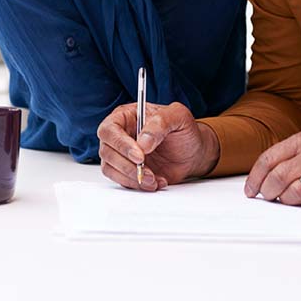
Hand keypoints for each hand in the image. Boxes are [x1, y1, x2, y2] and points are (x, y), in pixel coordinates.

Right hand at [96, 101, 219, 191]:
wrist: (193, 152)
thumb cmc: (184, 130)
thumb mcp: (178, 116)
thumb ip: (161, 123)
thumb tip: (143, 142)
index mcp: (127, 116)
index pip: (110, 129)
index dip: (121, 144)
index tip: (139, 156)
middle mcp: (120, 134)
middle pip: (107, 151)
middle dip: (127, 165)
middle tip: (147, 171)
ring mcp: (121, 154)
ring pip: (111, 168)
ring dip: (132, 177)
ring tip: (154, 178)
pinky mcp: (126, 171)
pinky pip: (121, 181)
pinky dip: (137, 185)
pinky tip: (155, 181)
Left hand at [244, 121, 300, 208]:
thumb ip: (294, 152)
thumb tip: (268, 173)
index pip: (269, 159)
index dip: (255, 177)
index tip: (250, 189)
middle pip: (278, 178)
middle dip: (267, 192)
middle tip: (266, 197)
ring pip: (295, 194)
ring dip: (286, 200)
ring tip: (286, 200)